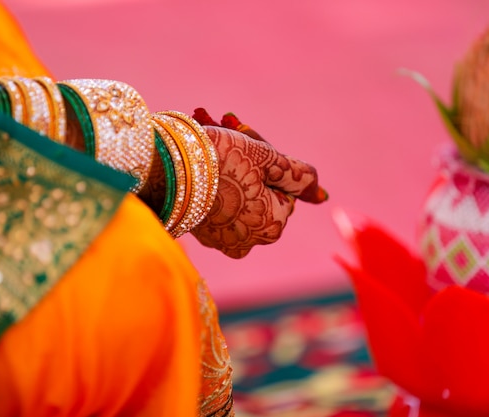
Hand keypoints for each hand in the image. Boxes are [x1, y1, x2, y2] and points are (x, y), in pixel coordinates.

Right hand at [191, 125, 326, 258]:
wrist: (166, 167)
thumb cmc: (223, 159)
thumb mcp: (268, 158)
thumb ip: (298, 176)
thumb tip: (322, 194)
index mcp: (275, 225)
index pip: (284, 191)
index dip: (268, 169)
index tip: (248, 154)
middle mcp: (251, 242)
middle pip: (262, 200)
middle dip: (250, 177)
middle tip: (230, 152)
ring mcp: (223, 242)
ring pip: (239, 206)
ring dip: (231, 184)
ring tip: (213, 162)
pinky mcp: (201, 237)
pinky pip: (217, 213)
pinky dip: (213, 196)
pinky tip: (201, 179)